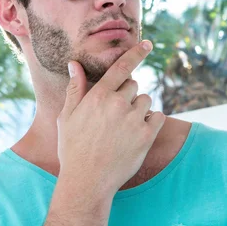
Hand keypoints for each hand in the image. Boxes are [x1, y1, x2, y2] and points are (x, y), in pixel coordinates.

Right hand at [56, 40, 165, 195]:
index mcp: (99, 96)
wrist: (87, 181)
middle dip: (128, 95)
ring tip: (124, 128)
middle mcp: (118, 104)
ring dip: (140, 110)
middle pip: (134, 85)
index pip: (122, 67)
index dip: (137, 53)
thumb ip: (75, 89)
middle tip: (115, 115)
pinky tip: (137, 134)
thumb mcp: (67, 117)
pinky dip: (152, 122)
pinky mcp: (147, 135)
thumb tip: (74, 64)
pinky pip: (158, 117)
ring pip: (146, 101)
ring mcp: (134, 119)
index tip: (148, 44)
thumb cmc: (73, 149)